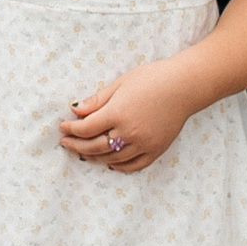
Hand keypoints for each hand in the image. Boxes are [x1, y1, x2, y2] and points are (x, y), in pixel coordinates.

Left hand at [61, 68, 191, 175]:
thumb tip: (76, 110)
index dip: (71, 129)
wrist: (184, 86)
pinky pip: (134, 165)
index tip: (62, 127)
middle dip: (77, 146)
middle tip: (66, 143)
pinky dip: (119, 166)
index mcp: (117, 113)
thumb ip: (98, 100)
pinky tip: (110, 163)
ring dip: (94, 157)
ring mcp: (144, 144)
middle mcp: (129, 132)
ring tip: (83, 153)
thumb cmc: (152, 78)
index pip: (86, 128)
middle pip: (95, 146)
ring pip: (112, 158)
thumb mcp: (120, 84)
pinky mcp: (156, 150)